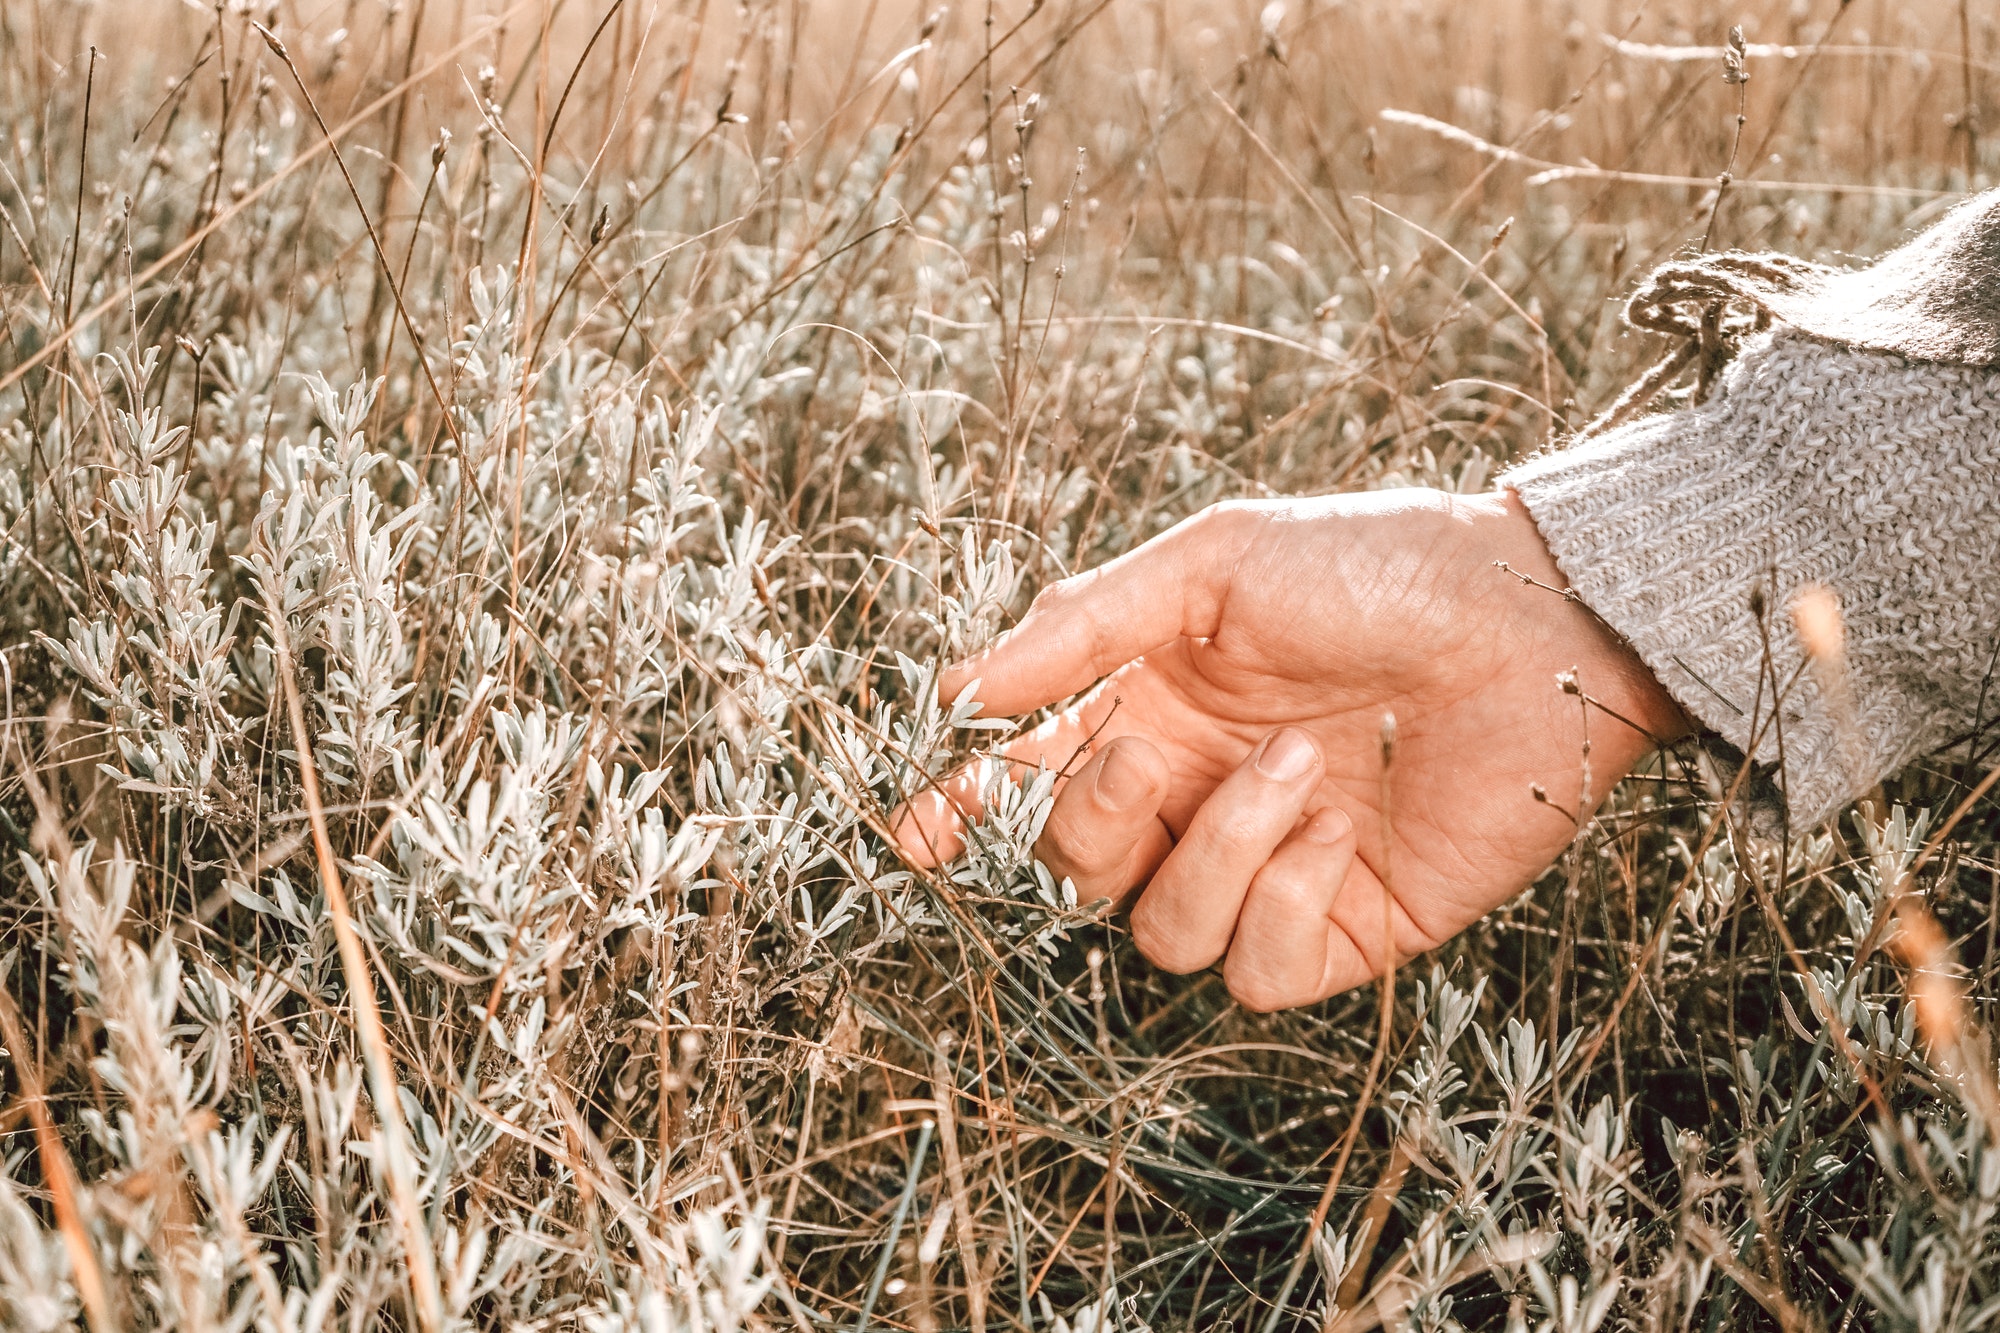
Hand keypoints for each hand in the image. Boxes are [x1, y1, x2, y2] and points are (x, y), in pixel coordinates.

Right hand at [892, 488, 1686, 1010]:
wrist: (1531, 618)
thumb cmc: (1374, 566)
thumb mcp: (1213, 565)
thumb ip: (1082, 627)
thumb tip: (955, 687)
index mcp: (1152, 714)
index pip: (1028, 787)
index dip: (964, 819)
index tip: (919, 831)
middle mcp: (1196, 800)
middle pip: (1073, 874)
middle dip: (1082, 828)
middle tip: (1142, 762)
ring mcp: (1269, 870)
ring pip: (1159, 933)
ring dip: (1212, 851)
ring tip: (1298, 768)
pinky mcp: (1343, 928)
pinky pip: (1253, 970)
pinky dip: (1279, 899)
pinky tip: (1335, 827)